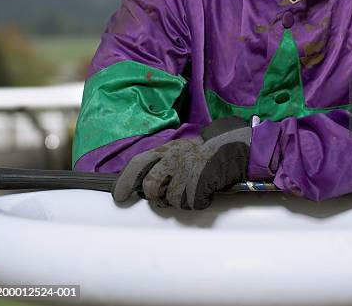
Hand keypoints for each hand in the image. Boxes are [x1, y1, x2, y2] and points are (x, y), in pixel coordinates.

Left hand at [111, 117, 251, 209]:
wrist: (232, 148)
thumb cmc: (203, 153)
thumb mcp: (178, 151)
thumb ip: (160, 163)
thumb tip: (141, 185)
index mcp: (166, 150)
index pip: (138, 163)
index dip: (125, 181)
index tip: (119, 196)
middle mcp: (173, 158)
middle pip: (151, 187)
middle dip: (157, 196)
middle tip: (167, 195)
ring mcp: (187, 170)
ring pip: (172, 199)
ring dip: (181, 200)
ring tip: (191, 190)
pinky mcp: (201, 182)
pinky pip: (191, 203)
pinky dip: (198, 201)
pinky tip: (203, 192)